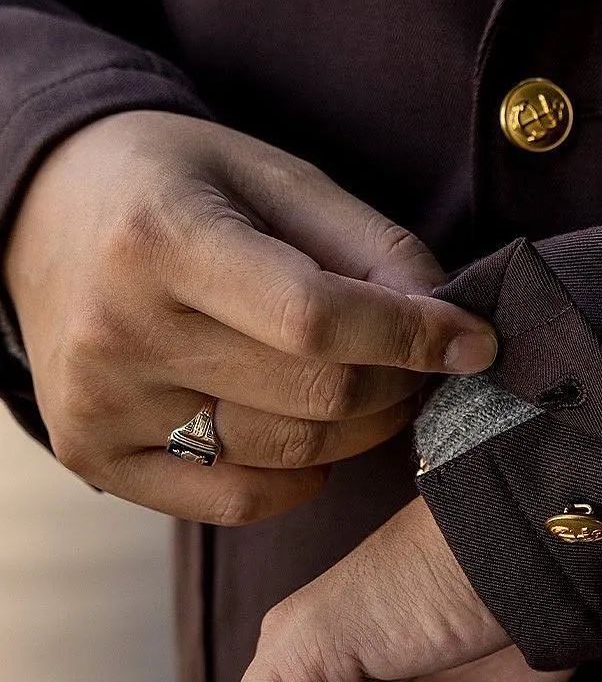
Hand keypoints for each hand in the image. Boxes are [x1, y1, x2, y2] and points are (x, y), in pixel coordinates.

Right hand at [3, 111, 495, 523]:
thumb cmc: (176, 187)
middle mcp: (120, 332)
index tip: (477, 342)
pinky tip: (309, 437)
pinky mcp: (98, 455)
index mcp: (162, 240)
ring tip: (371, 386)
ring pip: (292, 454)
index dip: (414, 337)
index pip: (317, 319)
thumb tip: (449, 321)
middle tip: (421, 361)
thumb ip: (369, 245)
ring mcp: (103, 405)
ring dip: (362, 430)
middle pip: (318, 396)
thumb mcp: (274, 178)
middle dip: (399, 383)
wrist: (40, 215)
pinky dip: (302, 478)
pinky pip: (239, 503)